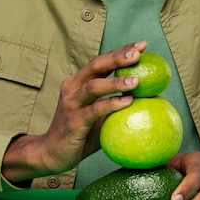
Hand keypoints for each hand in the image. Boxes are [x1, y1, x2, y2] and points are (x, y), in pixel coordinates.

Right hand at [1, 40, 146, 183]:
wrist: (53, 154)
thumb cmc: (81, 132)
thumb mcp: (98, 113)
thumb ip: (113, 102)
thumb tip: (146, 96)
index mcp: (79, 81)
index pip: (102, 61)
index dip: (120, 51)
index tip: (141, 44)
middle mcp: (72, 87)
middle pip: (96, 65)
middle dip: (118, 57)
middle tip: (138, 53)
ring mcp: (70, 103)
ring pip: (94, 85)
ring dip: (116, 81)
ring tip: (137, 80)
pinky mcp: (73, 121)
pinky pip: (95, 109)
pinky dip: (112, 103)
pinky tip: (128, 101)